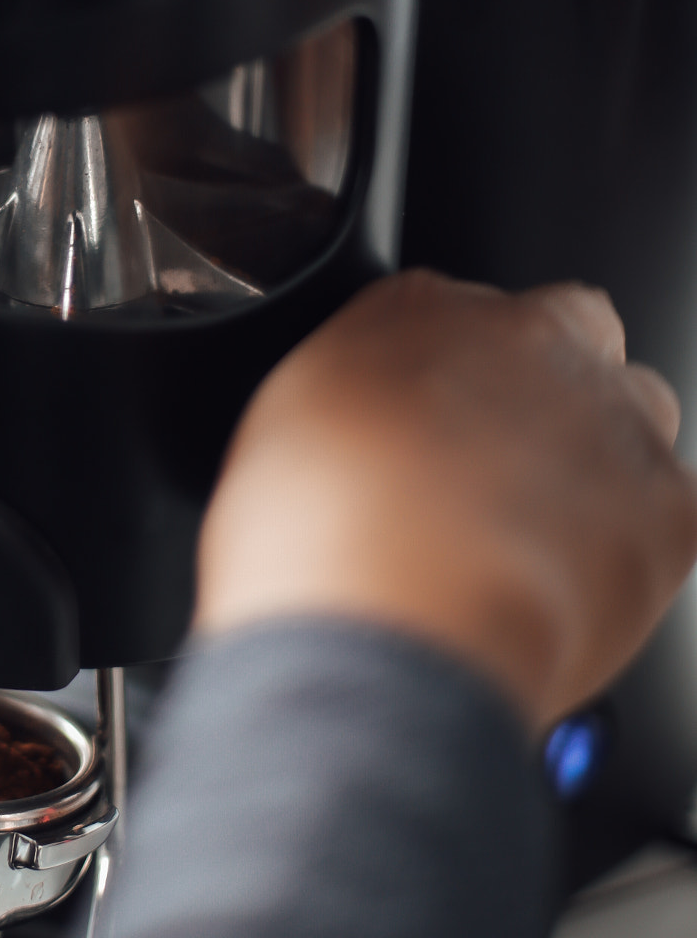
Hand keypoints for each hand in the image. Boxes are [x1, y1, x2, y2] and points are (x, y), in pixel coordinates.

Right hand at [195, 271, 696, 732]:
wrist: (390, 630)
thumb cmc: (313, 541)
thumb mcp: (280, 435)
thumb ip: (347, 404)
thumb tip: (362, 434)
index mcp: (420, 309)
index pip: (463, 307)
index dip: (455, 373)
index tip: (435, 425)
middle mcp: (527, 342)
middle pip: (572, 339)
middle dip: (548, 395)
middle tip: (494, 479)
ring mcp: (609, 420)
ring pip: (636, 421)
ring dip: (601, 468)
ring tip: (532, 549)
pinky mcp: (671, 508)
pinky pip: (675, 516)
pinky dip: (634, 555)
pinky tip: (570, 594)